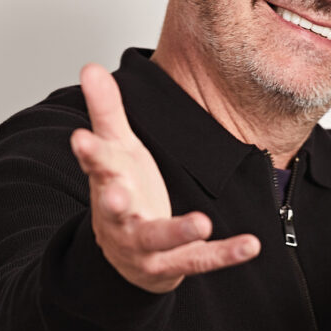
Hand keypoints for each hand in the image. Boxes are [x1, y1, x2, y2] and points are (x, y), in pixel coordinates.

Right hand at [70, 63, 260, 292]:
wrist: (126, 257)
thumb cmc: (124, 191)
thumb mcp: (117, 150)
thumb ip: (107, 110)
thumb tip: (90, 67)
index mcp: (108, 184)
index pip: (95, 165)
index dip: (89, 152)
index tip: (80, 138)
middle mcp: (120, 218)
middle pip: (114, 208)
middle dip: (114, 202)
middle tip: (118, 194)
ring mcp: (146, 245)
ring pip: (159, 240)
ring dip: (179, 231)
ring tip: (202, 222)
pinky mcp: (174, 263)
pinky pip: (200, 259)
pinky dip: (225, 254)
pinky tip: (250, 245)